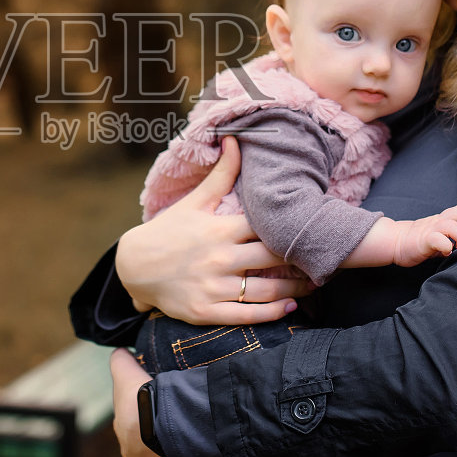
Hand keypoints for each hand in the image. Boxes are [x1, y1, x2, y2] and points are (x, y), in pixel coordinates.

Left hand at [110, 348, 178, 456]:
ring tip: (189, 447)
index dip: (146, 419)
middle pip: (145, 449)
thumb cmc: (140, 400)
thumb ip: (121, 361)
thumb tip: (121, 351)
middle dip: (158, 441)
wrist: (155, 429)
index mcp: (124, 429)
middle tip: (179, 428)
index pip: (133, 426)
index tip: (162, 413)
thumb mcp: (126, 373)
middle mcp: (130, 455)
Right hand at [115, 137, 311, 324]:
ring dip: (296, 288)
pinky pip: (247, 316)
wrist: (133, 266)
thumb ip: (221, 175)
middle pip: (273, 258)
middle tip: (323, 258)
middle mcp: (219, 259)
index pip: (268, 227)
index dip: (294, 228)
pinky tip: (291, 307)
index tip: (315, 228)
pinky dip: (273, 313)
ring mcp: (213, 288)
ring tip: (314, 284)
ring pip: (266, 291)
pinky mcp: (206, 311)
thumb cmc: (168, 231)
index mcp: (220, 229)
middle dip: (301, 259)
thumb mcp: (194, 201)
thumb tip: (235, 140)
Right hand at [350, 201, 456, 267]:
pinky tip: (447, 252)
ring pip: (451, 224)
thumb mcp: (440, 233)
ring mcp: (431, 230)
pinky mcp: (424, 241)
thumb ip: (453, 234)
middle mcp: (439, 221)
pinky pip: (438, 240)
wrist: (396, 242)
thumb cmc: (420, 240)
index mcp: (444, 218)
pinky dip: (446, 246)